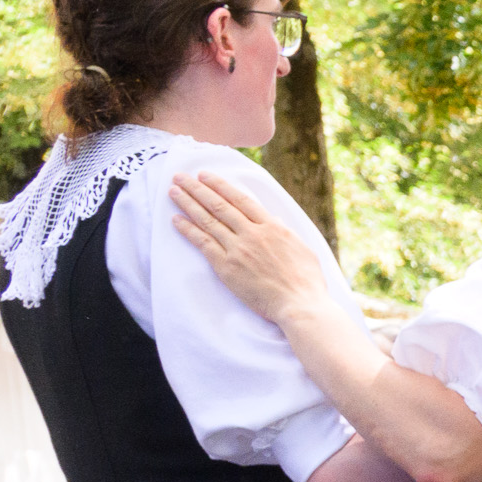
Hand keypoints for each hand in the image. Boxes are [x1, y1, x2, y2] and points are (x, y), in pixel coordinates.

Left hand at [169, 169, 347, 326]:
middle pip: (219, 205)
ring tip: (173, 192)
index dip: (220, 186)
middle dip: (197, 189)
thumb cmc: (307, 281)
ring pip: (208, 220)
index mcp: (273, 227)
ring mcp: (238, 249)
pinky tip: (176, 219)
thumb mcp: (303, 249)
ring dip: (188, 204)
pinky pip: (203, 243)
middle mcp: (252, 234)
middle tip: (180, 177)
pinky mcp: (227, 267)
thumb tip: (272, 218)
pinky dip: (188, 230)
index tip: (205, 176)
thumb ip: (285, 232)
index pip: (241, 200)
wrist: (300, 305)